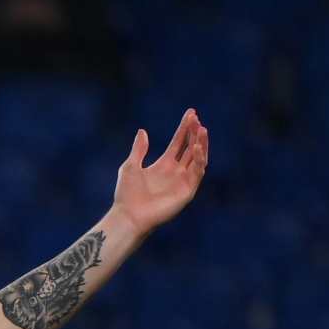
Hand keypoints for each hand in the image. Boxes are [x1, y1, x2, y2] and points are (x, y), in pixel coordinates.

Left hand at [112, 108, 208, 236]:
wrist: (129, 215)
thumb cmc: (126, 194)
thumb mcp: (130, 166)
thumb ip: (139, 149)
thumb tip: (142, 131)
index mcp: (163, 165)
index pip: (178, 143)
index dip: (184, 128)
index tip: (191, 113)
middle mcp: (175, 172)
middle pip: (190, 148)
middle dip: (194, 133)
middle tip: (196, 118)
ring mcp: (183, 181)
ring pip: (198, 158)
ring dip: (201, 143)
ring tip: (202, 129)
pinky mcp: (187, 191)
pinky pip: (197, 173)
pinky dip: (200, 159)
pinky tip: (197, 147)